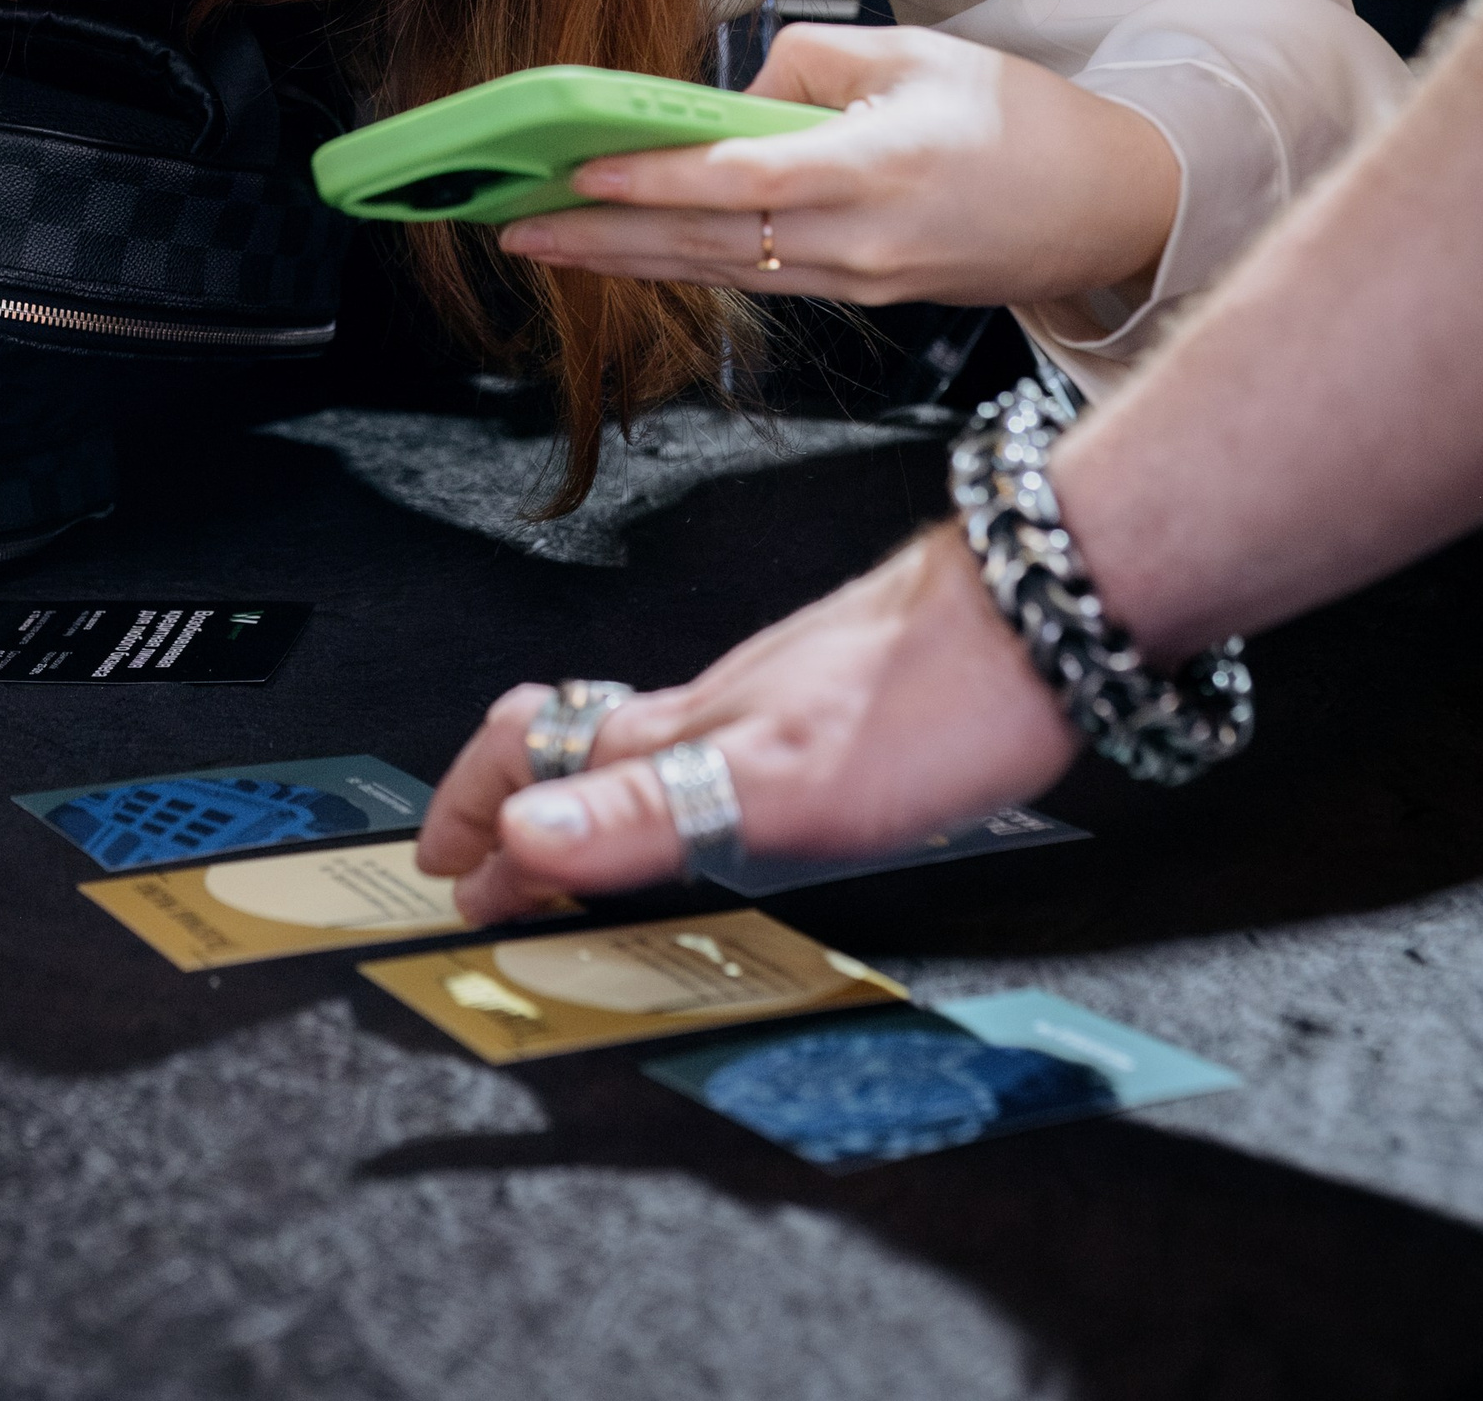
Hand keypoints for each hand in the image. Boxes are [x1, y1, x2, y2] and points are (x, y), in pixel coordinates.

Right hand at [415, 526, 1074, 921]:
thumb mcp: (778, 784)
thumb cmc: (927, 697)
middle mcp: (710, 701)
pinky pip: (701, 732)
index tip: (443, 872)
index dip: (475, 816)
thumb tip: (518, 836)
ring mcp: (764, 690)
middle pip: (566, 737)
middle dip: (505, 795)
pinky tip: (704, 793)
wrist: (1039, 608)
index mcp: (682, 729)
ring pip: (634, 733)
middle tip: (475, 851)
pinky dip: (658, 774)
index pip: (531, 756)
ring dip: (575, 785)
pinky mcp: (819, 691)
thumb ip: (645, 815)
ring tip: (561, 834)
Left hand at [498, 22, 1179, 311]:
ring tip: (544, 242)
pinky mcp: (861, 295)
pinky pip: (756, 278)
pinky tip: (630, 253)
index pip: (740, 179)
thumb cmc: (1021, 120)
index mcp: (876, 170)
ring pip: (720, 270)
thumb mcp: (918, 52)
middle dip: (602, 238)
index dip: (654, 180)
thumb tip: (732, 96)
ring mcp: (859, 281)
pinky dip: (686, 264)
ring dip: (627, 259)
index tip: (579, 174)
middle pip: (706, 242)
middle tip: (515, 225)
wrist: (1108, 207)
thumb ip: (808, 64)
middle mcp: (859, 243)